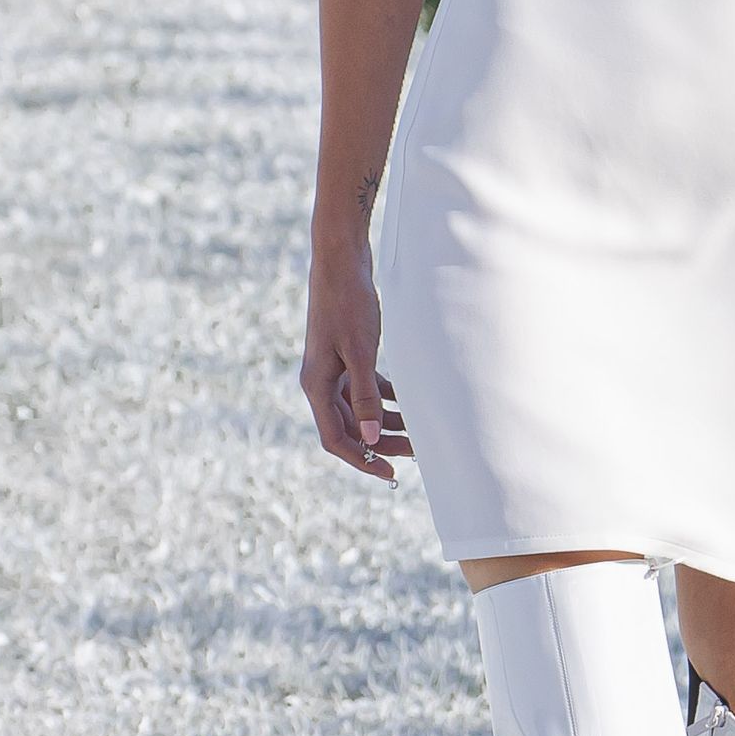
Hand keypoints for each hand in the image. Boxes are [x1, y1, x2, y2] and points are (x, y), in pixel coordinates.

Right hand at [301, 250, 411, 481]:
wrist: (342, 262)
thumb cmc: (348, 304)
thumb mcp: (361, 352)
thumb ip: (365, 396)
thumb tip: (372, 438)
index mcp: (316, 385)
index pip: (336, 439)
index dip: (363, 460)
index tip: (390, 473)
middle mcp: (320, 382)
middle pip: (349, 427)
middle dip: (381, 443)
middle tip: (416, 452)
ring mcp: (332, 369)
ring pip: (359, 410)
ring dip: (386, 422)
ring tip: (418, 431)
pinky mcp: (345, 356)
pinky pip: (364, 389)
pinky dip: (385, 399)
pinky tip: (408, 403)